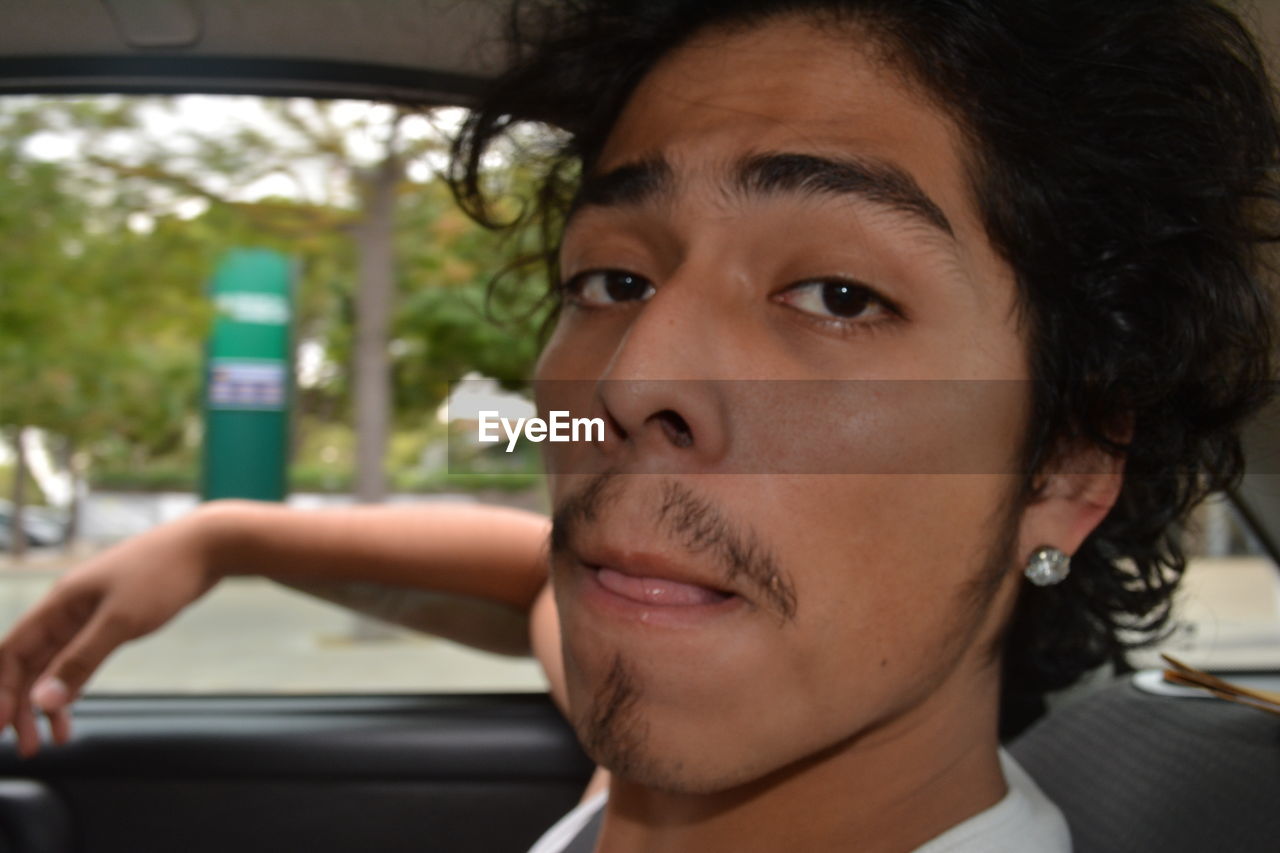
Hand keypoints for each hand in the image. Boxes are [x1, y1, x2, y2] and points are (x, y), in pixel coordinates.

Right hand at [0, 509, 222, 755]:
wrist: (207, 546)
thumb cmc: (163, 574)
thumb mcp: (120, 620)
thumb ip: (80, 661)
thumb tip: (42, 701)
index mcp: (59, 604)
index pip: (11, 652)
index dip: (1, 691)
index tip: (1, 730)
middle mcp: (67, 609)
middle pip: (29, 663)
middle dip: (23, 706)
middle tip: (31, 746)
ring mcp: (90, 613)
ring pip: (55, 663)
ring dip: (49, 700)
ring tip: (55, 738)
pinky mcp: (113, 618)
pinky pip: (79, 656)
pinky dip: (74, 683)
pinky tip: (74, 708)